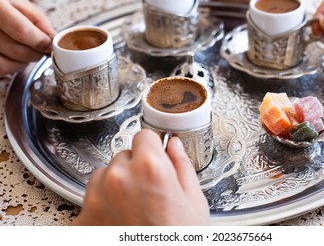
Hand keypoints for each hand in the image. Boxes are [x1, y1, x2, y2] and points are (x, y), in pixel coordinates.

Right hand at [0, 0, 55, 74]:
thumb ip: (36, 18)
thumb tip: (51, 37)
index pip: (22, 31)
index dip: (40, 42)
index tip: (49, 45)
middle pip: (15, 50)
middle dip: (35, 54)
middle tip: (40, 50)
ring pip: (4, 65)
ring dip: (21, 64)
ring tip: (25, 53)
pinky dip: (7, 67)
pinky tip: (10, 57)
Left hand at [72, 129, 208, 225]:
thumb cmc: (178, 240)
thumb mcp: (194, 202)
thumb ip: (182, 166)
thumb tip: (174, 146)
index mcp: (150, 168)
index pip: (143, 135)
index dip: (152, 146)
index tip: (153, 154)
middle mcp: (119, 178)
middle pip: (124, 155)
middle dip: (135, 167)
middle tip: (148, 191)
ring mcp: (96, 198)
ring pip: (105, 174)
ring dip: (117, 183)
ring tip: (133, 208)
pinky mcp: (82, 218)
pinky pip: (91, 197)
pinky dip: (103, 204)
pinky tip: (120, 220)